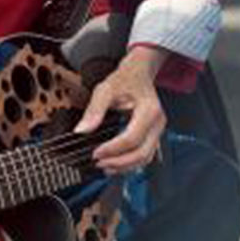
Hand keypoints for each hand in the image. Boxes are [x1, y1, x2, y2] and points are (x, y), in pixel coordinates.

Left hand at [76, 46, 167, 172]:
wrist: (139, 73)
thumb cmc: (125, 79)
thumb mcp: (105, 89)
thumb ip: (94, 110)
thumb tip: (82, 130)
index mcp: (149, 110)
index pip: (131, 138)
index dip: (112, 149)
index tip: (95, 153)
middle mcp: (157, 123)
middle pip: (141, 153)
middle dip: (119, 162)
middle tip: (98, 163)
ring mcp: (157, 131)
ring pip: (145, 158)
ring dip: (125, 167)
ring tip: (104, 166)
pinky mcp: (153, 136)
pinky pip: (145, 155)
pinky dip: (131, 164)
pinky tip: (115, 164)